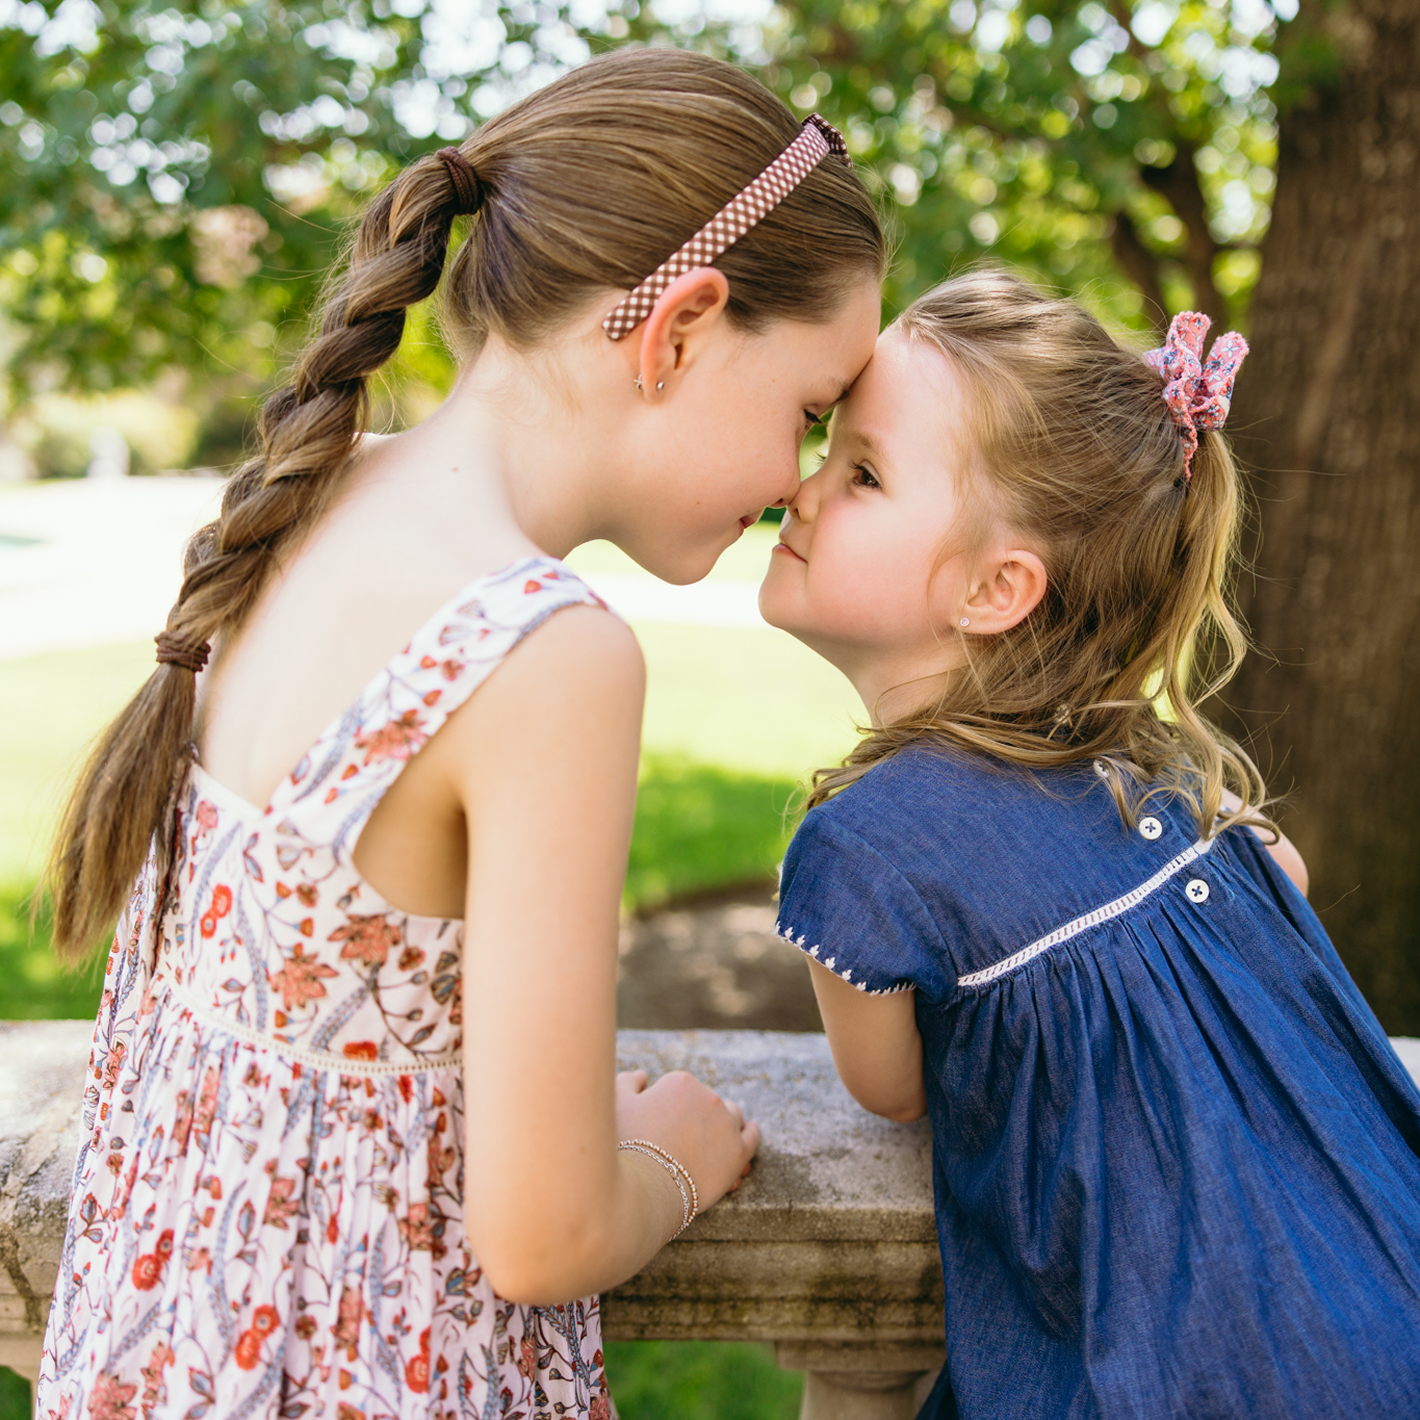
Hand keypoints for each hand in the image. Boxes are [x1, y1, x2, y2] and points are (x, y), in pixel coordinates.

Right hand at [615, 1069, 758, 1216]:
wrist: (643, 1187)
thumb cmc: (625, 1145)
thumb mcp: (616, 1104)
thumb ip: (628, 1082)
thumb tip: (643, 1076)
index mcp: (681, 1083)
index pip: (684, 1091)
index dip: (676, 1110)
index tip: (669, 1128)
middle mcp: (708, 1096)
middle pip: (708, 1103)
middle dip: (701, 1117)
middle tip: (689, 1141)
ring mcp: (726, 1123)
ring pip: (732, 1116)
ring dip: (725, 1125)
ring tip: (716, 1143)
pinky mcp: (739, 1151)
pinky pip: (752, 1138)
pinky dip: (750, 1135)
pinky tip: (749, 1135)